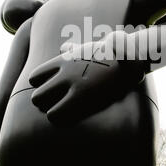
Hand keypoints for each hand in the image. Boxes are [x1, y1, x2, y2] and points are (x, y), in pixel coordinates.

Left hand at [28, 32, 144, 124]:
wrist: (130, 57)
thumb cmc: (113, 55)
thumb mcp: (89, 48)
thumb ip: (72, 50)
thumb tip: (64, 48)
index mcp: (63, 60)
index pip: (35, 77)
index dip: (42, 87)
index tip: (54, 92)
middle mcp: (62, 71)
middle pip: (36, 94)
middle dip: (44, 103)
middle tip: (58, 106)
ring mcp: (70, 84)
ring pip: (40, 101)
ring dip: (50, 110)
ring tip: (65, 113)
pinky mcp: (80, 97)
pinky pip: (55, 114)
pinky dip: (59, 118)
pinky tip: (72, 117)